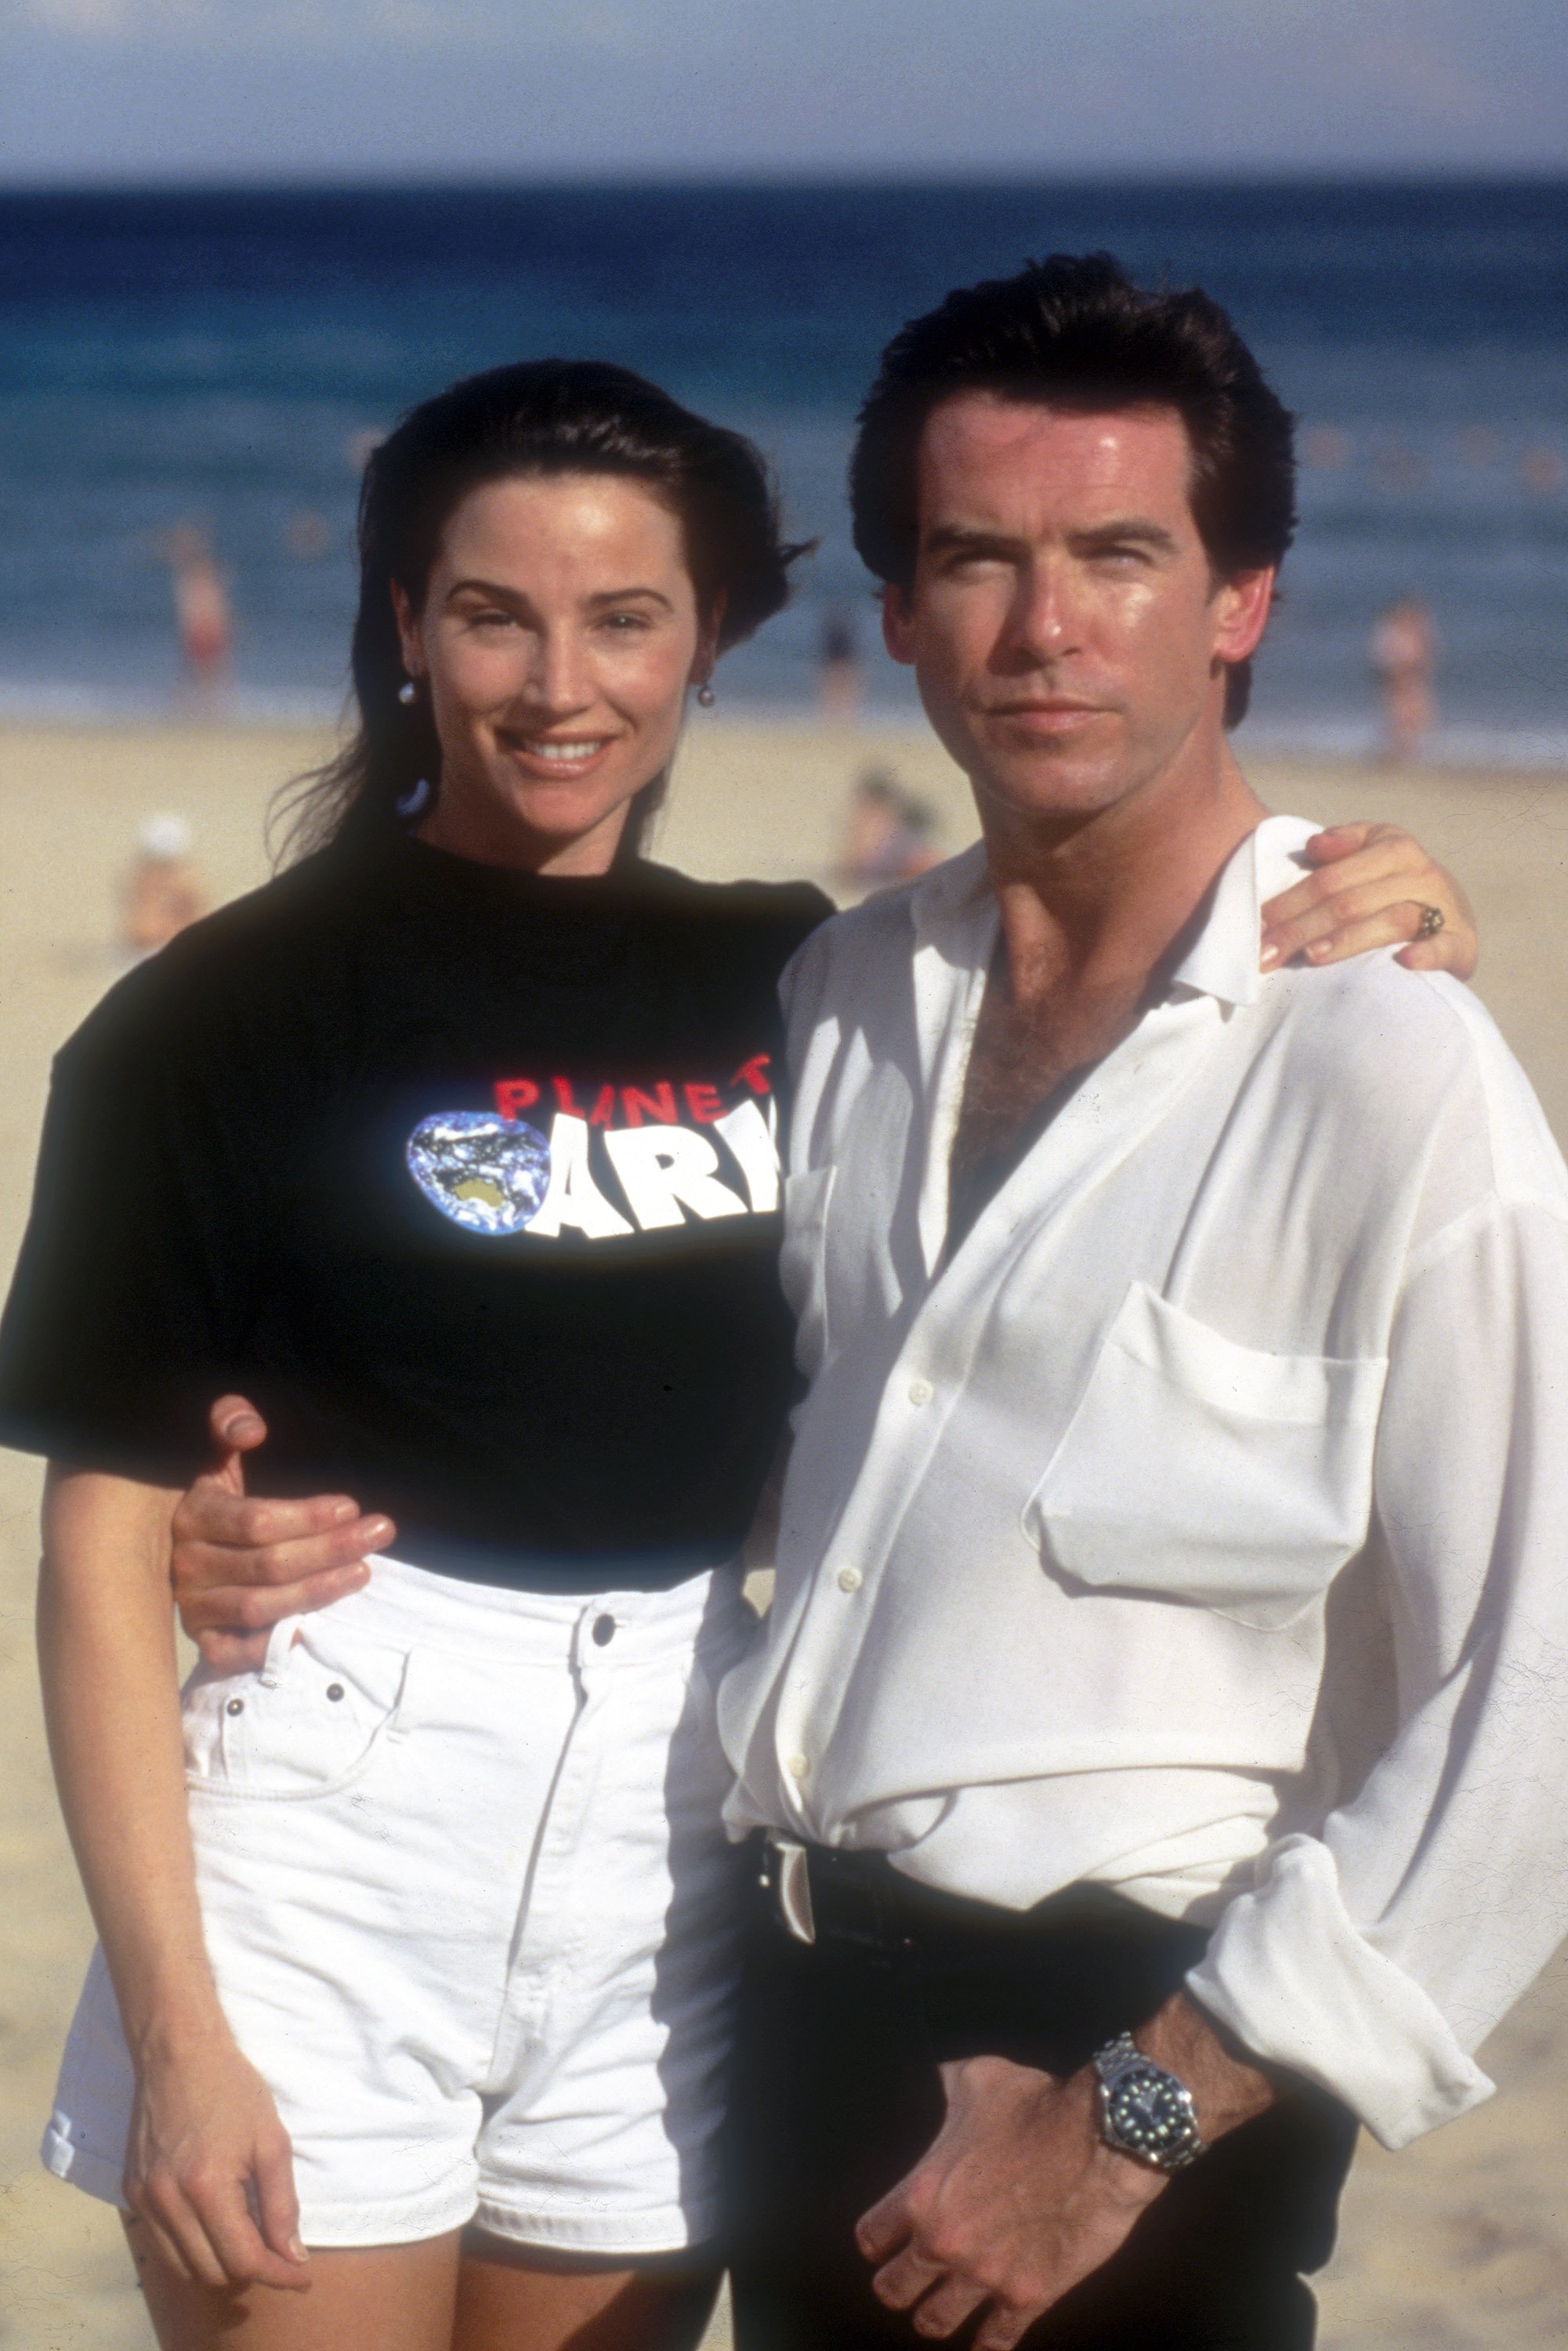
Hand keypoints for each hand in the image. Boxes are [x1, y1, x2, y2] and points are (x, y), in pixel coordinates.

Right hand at [124, 2022, 309, 2291]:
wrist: (179, 2053)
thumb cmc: (232, 2090)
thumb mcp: (271, 2141)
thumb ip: (282, 2205)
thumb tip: (291, 2256)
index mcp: (206, 2187)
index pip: (245, 2259)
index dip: (279, 2274)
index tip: (303, 2276)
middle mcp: (168, 2202)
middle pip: (214, 2272)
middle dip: (251, 2270)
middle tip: (279, 2252)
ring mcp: (145, 2200)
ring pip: (185, 2267)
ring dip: (219, 2264)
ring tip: (248, 2239)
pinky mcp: (132, 2193)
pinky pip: (163, 2245)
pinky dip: (191, 2248)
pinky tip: (214, 2224)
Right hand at [171, 1395, 392, 1671]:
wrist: (169, 1549)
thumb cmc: (219, 1501)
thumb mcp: (219, 1458)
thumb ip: (229, 1425)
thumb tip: (252, 1428)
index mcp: (195, 1515)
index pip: (256, 1521)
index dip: (308, 1516)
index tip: (351, 1506)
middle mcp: (188, 1564)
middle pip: (268, 1565)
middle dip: (330, 1549)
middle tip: (379, 1533)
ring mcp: (192, 1606)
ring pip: (260, 1606)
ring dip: (317, 1592)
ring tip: (363, 1571)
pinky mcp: (199, 1640)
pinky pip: (230, 1653)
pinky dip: (267, 1647)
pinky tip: (309, 1632)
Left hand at [857, 2056, 1161, 2347]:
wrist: (1103, 2138)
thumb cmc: (1038, 2104)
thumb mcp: (977, 2079)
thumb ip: (943, 2088)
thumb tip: (931, 2079)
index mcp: (922, 2193)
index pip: (871, 2238)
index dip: (876, 2240)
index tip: (885, 2240)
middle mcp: (946, 2243)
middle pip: (893, 2290)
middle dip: (898, 2284)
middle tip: (910, 2277)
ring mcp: (987, 2276)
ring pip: (935, 2322)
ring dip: (934, 2315)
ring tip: (939, 2308)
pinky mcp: (1029, 2296)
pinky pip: (995, 2342)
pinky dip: (985, 2345)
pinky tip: (982, 2342)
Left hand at [1260, 822, 1476, 977]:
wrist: (1454, 920)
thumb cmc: (1393, 890)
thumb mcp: (1369, 859)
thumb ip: (1342, 846)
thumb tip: (1314, 844)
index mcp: (1394, 847)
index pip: (1331, 877)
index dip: (1291, 901)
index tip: (1257, 927)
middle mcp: (1421, 873)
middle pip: (1351, 901)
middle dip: (1302, 929)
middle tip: (1266, 956)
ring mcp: (1445, 908)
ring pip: (1392, 920)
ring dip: (1349, 939)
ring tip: (1312, 957)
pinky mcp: (1462, 943)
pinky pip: (1445, 946)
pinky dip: (1426, 953)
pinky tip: (1402, 962)